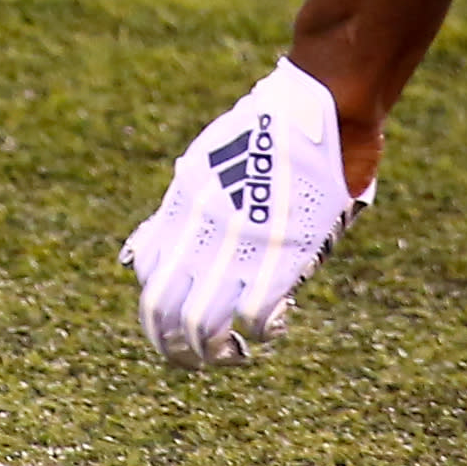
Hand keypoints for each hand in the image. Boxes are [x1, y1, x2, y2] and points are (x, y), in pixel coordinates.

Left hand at [119, 57, 370, 366]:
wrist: (318, 106)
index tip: (172, 326)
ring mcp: (240, 242)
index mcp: (183, 203)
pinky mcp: (283, 252)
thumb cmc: (271, 130)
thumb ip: (185, 204)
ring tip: (230, 354)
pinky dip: (258, 333)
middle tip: (190, 359)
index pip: (148, 272)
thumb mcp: (207, 160)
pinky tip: (271, 328)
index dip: (155, 311)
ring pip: (202, 323)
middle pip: (163, 310)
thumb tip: (152, 248)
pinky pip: (255, 315)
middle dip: (172, 346)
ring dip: (212, 351)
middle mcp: (201, 227)